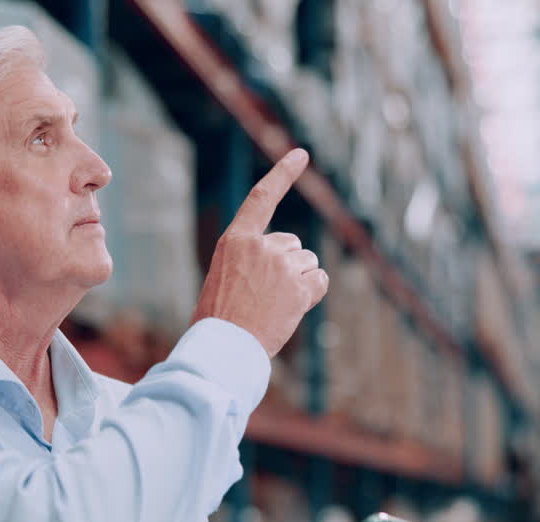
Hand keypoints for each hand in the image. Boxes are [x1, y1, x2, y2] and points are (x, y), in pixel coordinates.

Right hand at [192, 148, 328, 357]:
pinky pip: (320, 281)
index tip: (301, 154)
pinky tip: (291, 310)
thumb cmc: (219, 321)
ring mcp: (282, 265)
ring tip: (274, 307)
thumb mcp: (224, 280)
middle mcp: (261, 245)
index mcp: (235, 240)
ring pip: (308, 264)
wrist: (223, 348)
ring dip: (299, 283)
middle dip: (288, 266)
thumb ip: (250, 263)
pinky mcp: (300, 287)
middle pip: (293, 244)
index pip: (262, 198)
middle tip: (265, 296)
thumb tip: (281, 268)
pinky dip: (312, 295)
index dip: (283, 174)